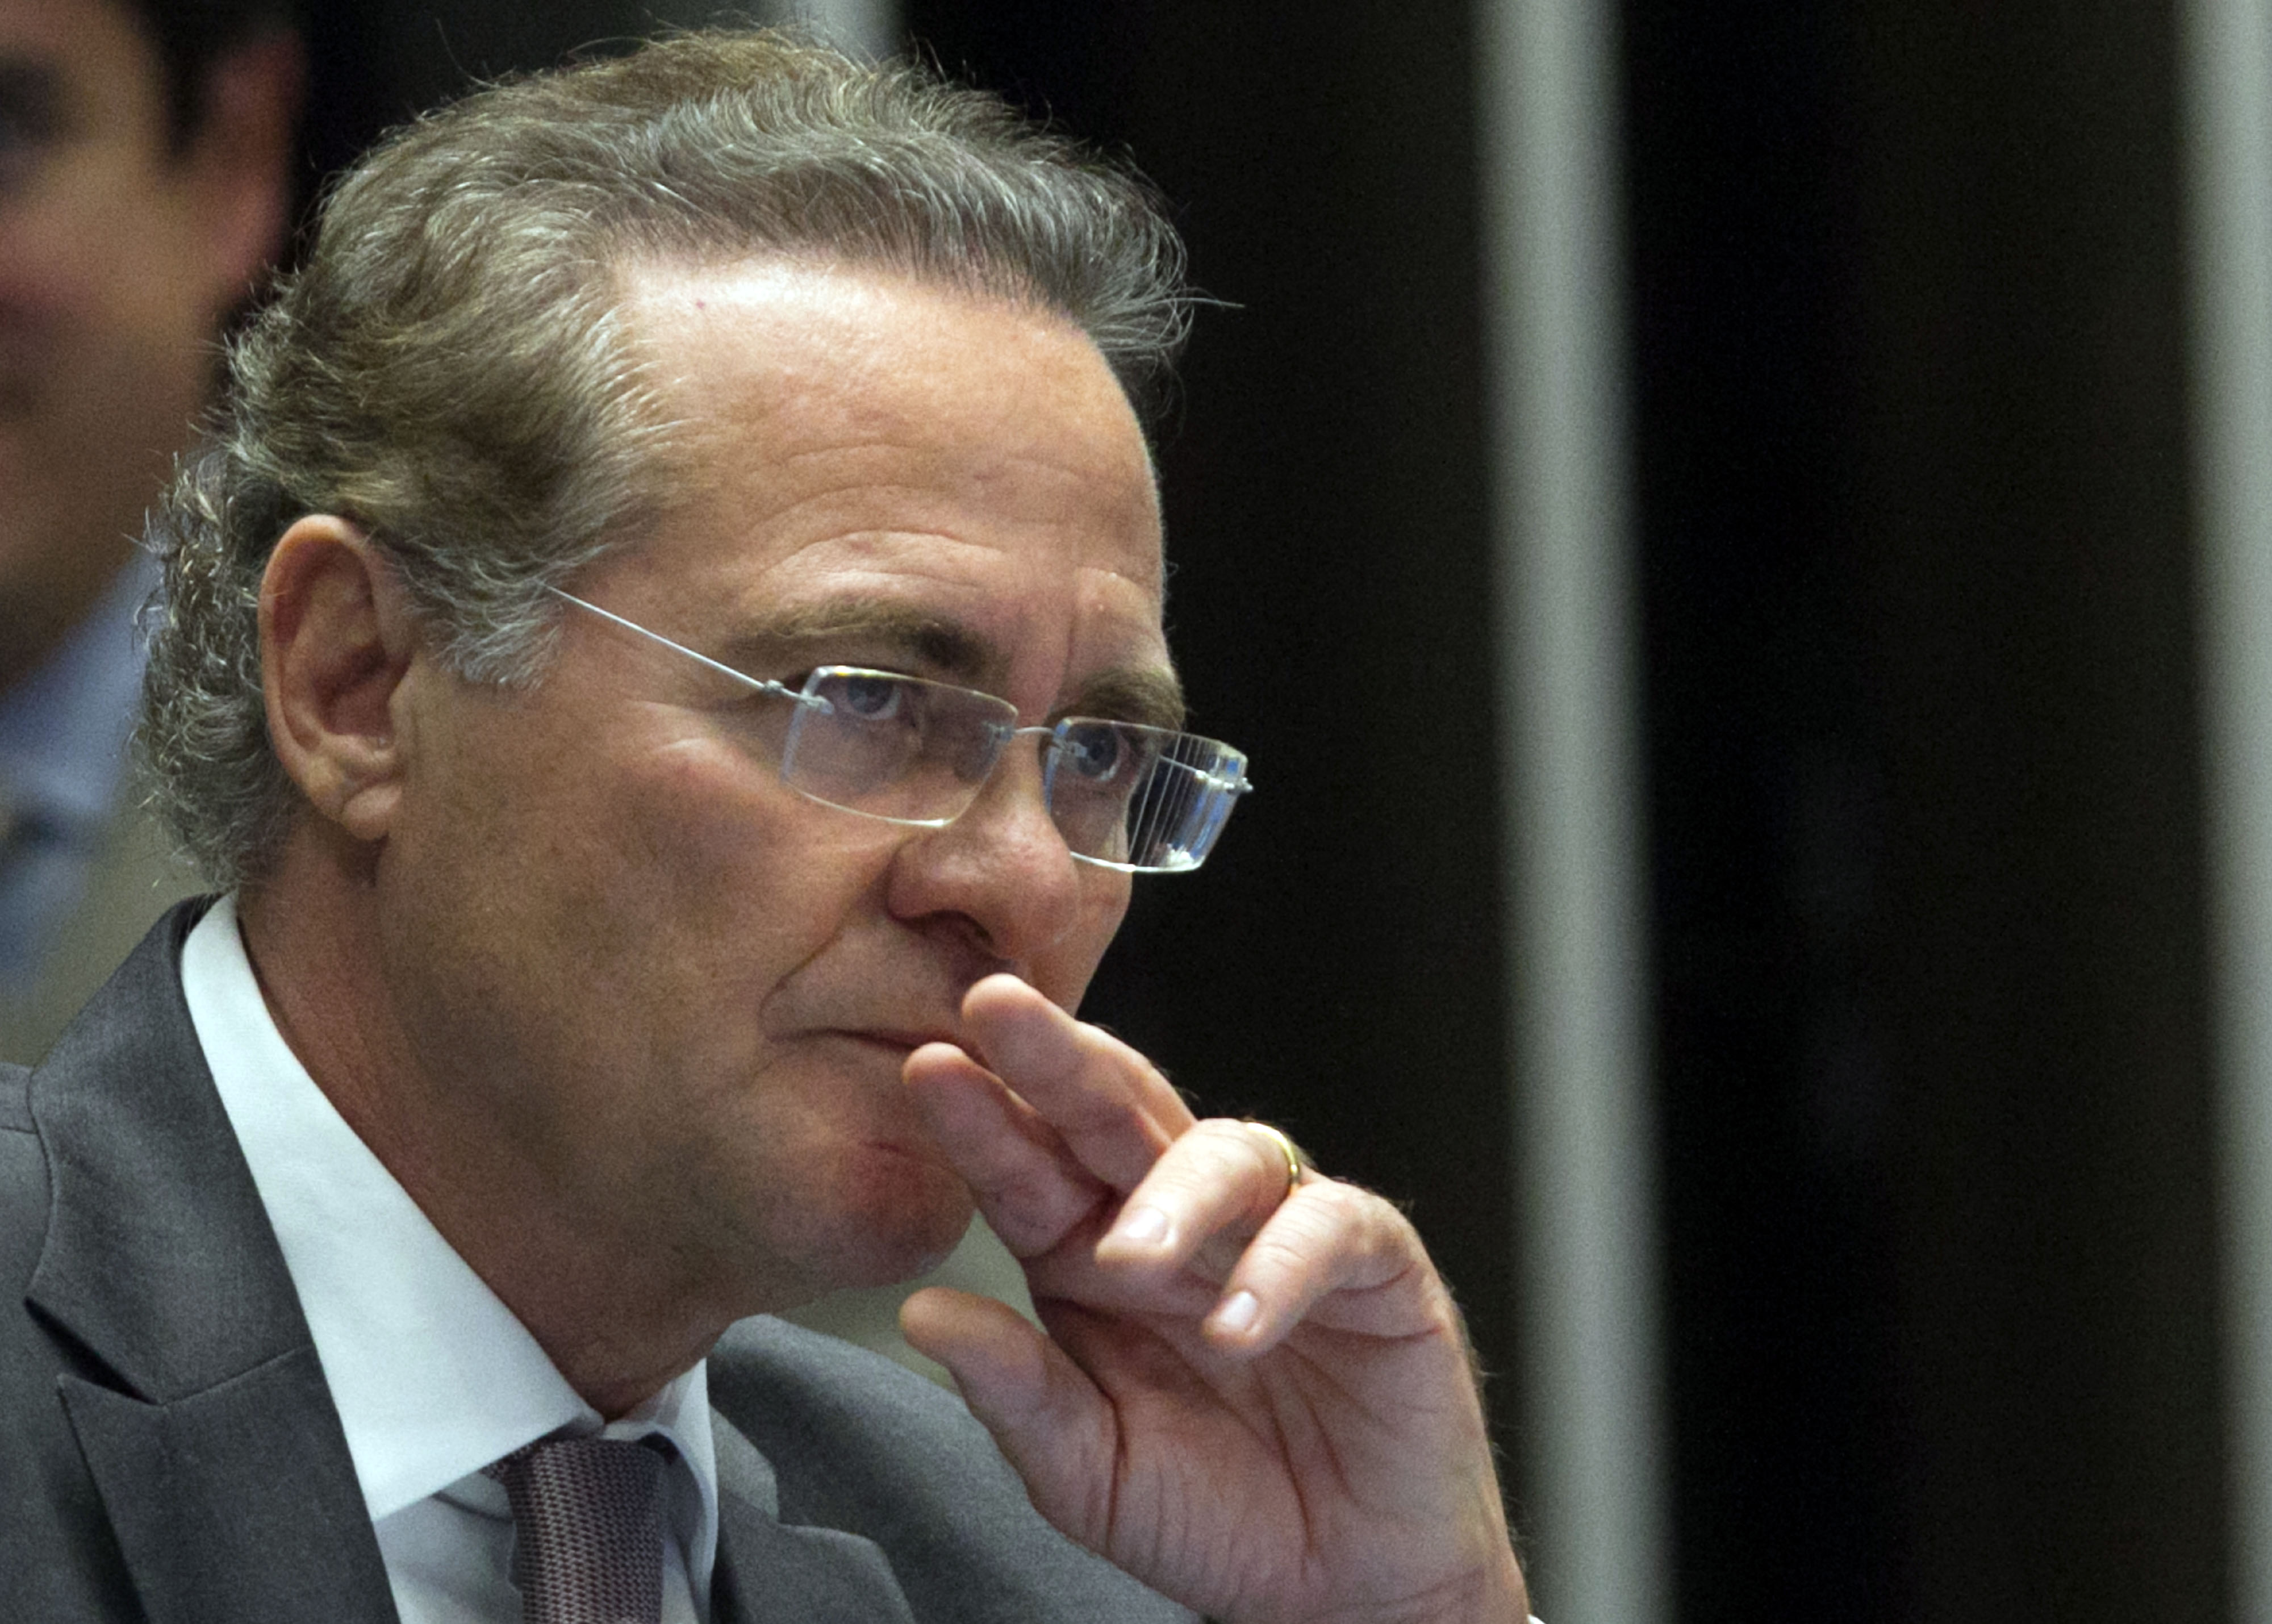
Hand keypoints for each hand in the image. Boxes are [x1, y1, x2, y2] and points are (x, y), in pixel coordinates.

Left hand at [898, 973, 1527, 1623]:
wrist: (1344, 1586)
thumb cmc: (1215, 1516)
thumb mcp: (1090, 1474)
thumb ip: (1018, 1397)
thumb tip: (923, 1315)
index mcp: (1091, 1256)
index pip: (1030, 1167)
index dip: (982, 1117)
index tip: (926, 1067)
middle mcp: (1178, 1223)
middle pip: (1115, 1114)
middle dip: (1057, 1058)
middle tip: (998, 1008)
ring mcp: (1276, 1231)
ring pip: (1227, 1152)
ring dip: (1173, 1191)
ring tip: (1131, 1255)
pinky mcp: (1375, 1264)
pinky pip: (1332, 1230)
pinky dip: (1284, 1267)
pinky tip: (1239, 1325)